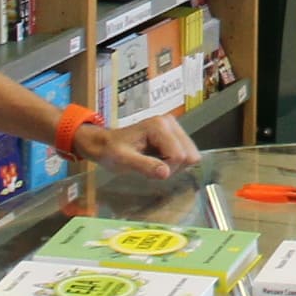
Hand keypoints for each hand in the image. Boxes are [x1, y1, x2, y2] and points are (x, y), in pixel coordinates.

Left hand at [83, 112, 198, 185]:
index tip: (149, 168)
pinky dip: (175, 162)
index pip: (179, 155)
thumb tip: (166, 173)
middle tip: (153, 166)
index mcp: (159, 126)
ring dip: (175, 165)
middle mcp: (170, 122)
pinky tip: (159, 159)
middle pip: (190, 154)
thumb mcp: (123, 161)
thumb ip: (145, 166)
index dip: (167, 168)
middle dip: (173, 166)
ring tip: (155, 162)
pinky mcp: (175, 132)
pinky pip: (186, 153)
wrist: (105, 144)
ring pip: (191, 155)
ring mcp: (174, 126)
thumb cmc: (112, 151)